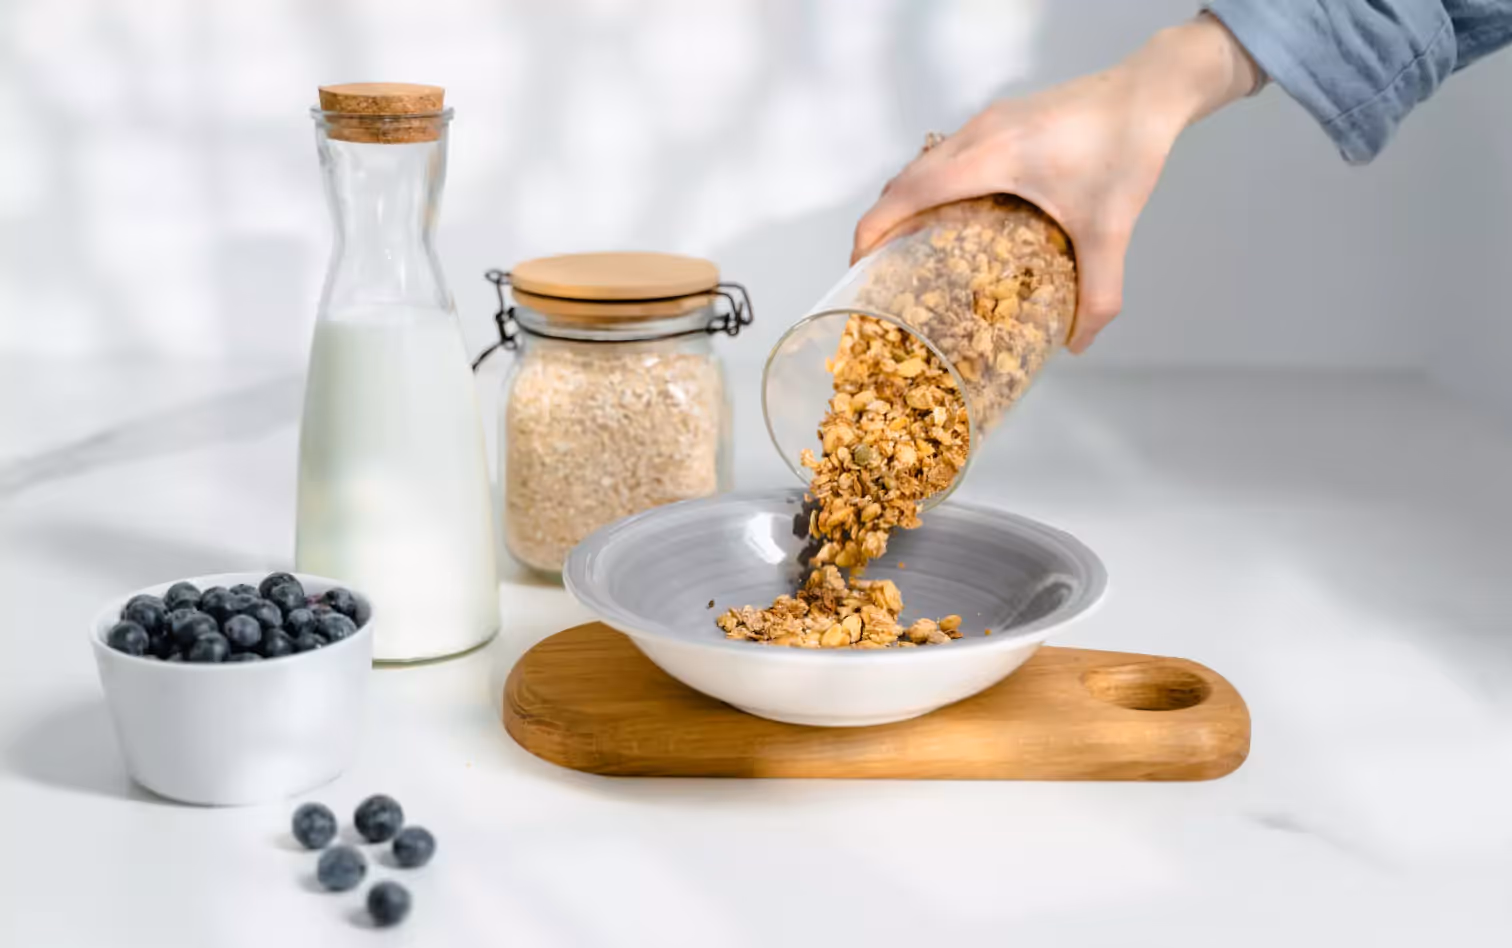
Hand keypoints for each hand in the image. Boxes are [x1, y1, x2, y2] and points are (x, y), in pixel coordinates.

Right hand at [852, 14, 1260, 352]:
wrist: (1149, 90)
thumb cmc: (1127, 148)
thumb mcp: (1111, 230)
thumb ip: (1098, 294)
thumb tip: (1078, 342)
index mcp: (991, 157)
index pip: (907, 192)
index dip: (872, 230)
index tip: (857, 265)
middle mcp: (978, 134)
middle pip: (905, 179)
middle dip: (883, 224)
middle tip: (881, 270)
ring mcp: (987, 122)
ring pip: (925, 164)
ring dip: (907, 202)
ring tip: (911, 248)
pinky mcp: (1000, 119)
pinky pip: (948, 155)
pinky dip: (934, 185)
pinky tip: (956, 218)